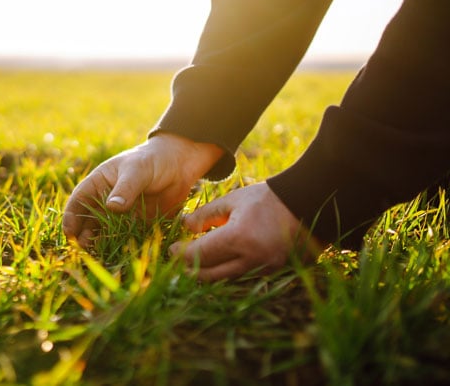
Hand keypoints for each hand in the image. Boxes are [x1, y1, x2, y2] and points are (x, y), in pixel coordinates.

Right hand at [62, 132, 222, 245]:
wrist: (179, 164)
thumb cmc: (153, 159)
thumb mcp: (138, 170)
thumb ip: (126, 188)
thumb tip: (112, 207)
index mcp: (99, 183)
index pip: (79, 200)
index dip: (71, 216)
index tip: (70, 232)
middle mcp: (106, 200)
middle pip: (87, 220)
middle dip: (82, 234)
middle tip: (83, 248)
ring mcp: (121, 213)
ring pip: (104, 231)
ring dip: (98, 242)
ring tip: (97, 254)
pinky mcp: (137, 223)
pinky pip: (125, 237)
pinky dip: (120, 246)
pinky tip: (118, 254)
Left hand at [169, 182, 324, 280]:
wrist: (309, 206)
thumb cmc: (267, 199)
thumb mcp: (233, 201)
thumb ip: (205, 215)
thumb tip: (184, 227)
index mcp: (238, 238)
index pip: (200, 254)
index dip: (181, 254)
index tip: (170, 250)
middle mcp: (251, 260)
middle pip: (209, 275)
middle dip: (189, 269)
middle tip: (177, 261)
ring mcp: (264, 269)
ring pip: (225, 279)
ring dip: (207, 273)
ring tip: (193, 263)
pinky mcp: (272, 273)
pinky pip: (242, 277)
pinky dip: (226, 272)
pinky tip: (217, 263)